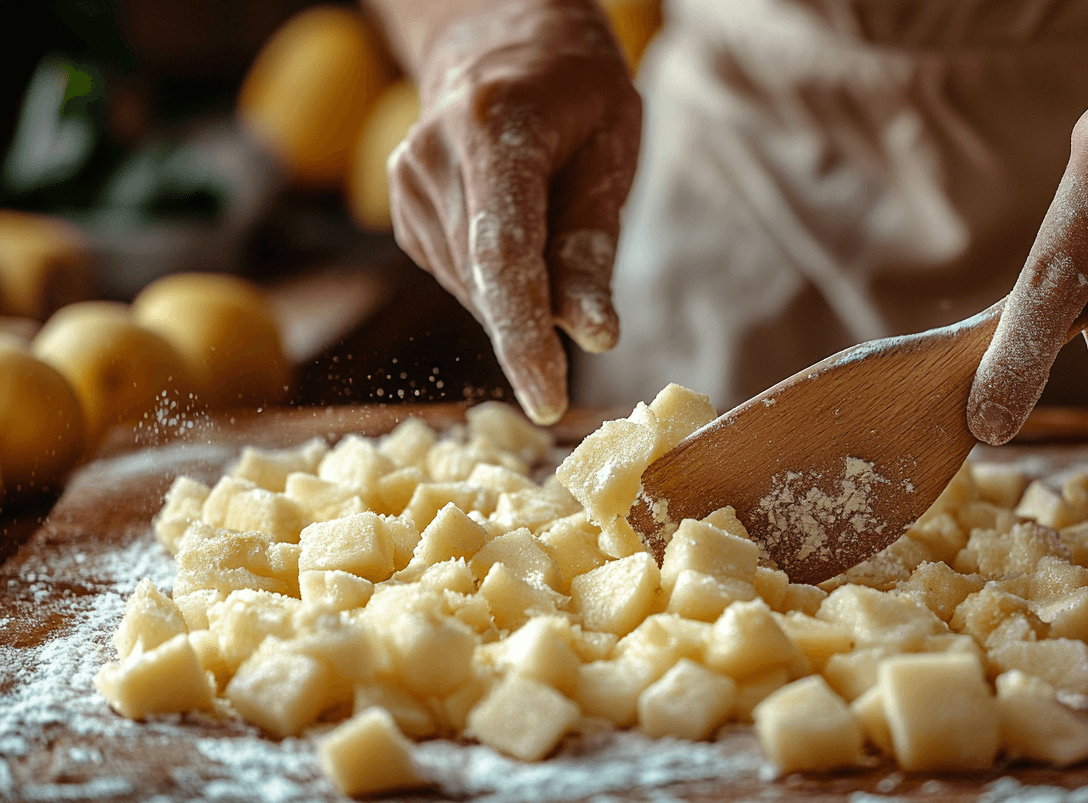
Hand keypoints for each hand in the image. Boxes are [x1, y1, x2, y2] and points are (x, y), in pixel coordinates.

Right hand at [386, 0, 639, 423]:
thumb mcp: (610, 149)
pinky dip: (497, 281)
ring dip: (519, 297)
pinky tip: (514, 233)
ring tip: (547, 229)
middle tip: (585, 301)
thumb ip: (593, 247)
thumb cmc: (574, 93)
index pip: (505, 256)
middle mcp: (432, 157)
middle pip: (487, 282)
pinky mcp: (401, 210)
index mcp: (493, 131)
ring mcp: (406, 184)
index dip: (525, 337)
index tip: (549, 399)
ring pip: (473, 290)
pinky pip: (460, 278)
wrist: (497, 42)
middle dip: (536, 321)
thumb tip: (592, 336)